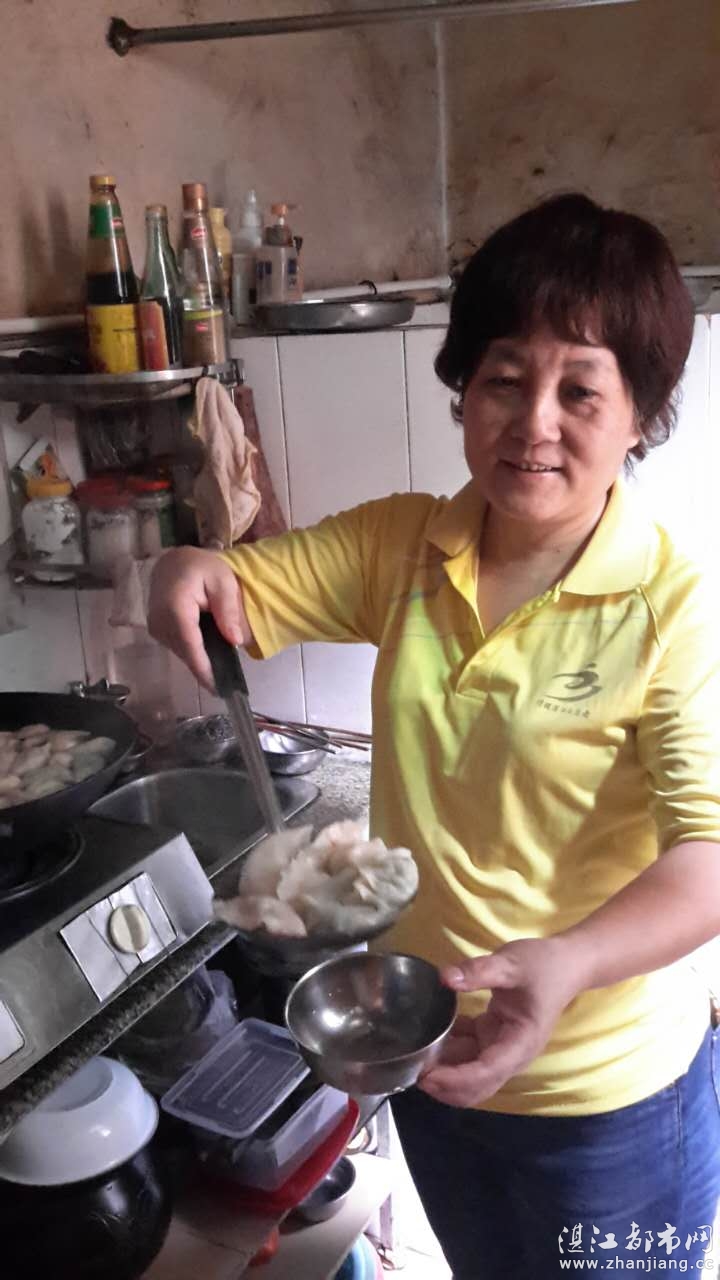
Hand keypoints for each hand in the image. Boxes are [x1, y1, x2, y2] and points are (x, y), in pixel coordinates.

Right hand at [148, 547, 247, 689]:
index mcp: (176, 606)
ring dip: (198, 660)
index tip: (217, 687)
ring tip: (219, 672)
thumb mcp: (223, 581)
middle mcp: (159, 619)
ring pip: (181, 652)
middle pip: (185, 652)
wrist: (175, 562)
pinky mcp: (155, 630)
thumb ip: (228, 610)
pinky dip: (192, 651)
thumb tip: (235, 640)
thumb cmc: (202, 568)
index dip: (203, 668)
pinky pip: (177, 647)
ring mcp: (154, 626)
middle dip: (204, 669)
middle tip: (226, 685)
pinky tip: (206, 653)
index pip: (190, 644)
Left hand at [419, 937, 584, 1108]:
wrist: (566, 963)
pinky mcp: (493, 1037)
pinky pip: (468, 1052)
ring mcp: (502, 1047)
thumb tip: (444, 978)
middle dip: (446, 1086)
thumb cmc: (543, 965)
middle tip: (413, 1070)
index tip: (426, 1076)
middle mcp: (511, 1054)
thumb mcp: (511, 963)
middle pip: (477, 1086)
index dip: (455, 1079)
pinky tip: (430, 1034)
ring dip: (444, 1069)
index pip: (486, 1072)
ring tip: (415, 1053)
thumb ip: (478, 971)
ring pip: (470, 1073)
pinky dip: (449, 1049)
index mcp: (520, 1044)